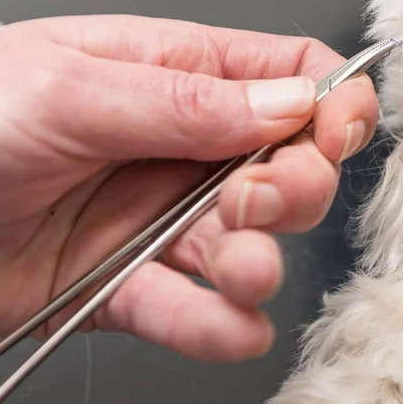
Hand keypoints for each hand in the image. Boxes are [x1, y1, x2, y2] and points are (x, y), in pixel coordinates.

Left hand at [0, 15, 377, 358]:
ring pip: (250, 247)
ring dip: (260, 265)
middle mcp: (180, 148)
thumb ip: (188, 102)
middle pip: (289, 168)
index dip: (331, 106)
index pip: (290, 78)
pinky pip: (190, 312)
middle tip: (258, 201)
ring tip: (240, 272)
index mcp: (173, 74)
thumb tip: (293, 105)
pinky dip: (217, 327)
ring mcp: (158, 221)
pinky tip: (230, 329)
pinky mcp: (130, 287)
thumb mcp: (67, 90)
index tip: (334, 137)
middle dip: (295, 190)